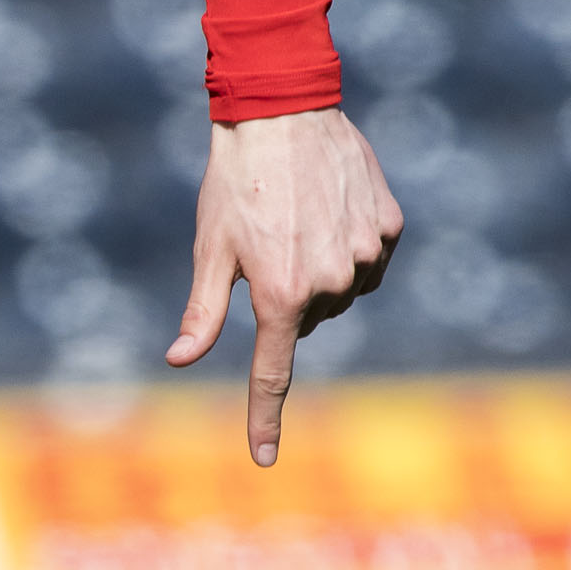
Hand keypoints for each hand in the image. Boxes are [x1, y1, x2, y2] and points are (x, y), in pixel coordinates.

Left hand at [167, 106, 401, 467]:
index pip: (274, 373)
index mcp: (282, 294)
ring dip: (320, 271)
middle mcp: (333, 284)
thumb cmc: (234, 181)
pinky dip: (349, 246)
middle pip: (308, 319)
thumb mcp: (210, 247)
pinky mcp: (391, 229)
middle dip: (287, 296)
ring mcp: (368, 257)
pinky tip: (327, 209)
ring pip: (342, 290)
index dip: (265, 418)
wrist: (282, 111)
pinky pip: (370, 258)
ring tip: (297, 220)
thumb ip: (201, 311)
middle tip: (267, 246)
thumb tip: (179, 359)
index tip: (262, 458)